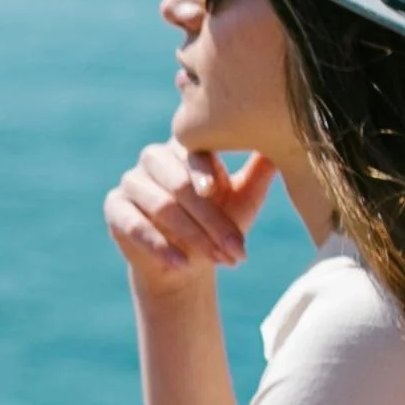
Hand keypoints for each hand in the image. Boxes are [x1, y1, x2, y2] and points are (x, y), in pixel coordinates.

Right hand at [104, 142, 273, 297]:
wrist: (186, 262)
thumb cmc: (218, 224)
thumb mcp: (244, 198)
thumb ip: (261, 170)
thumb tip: (289, 140)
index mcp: (185, 146)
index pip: (193, 150)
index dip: (206, 170)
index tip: (220, 190)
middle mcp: (154, 158)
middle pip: (178, 183)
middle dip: (209, 220)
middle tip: (236, 249)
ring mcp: (131, 181)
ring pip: (161, 206)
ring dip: (192, 237)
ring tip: (219, 260)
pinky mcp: (115, 208)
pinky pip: (134, 225)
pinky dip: (160, 247)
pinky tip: (182, 264)